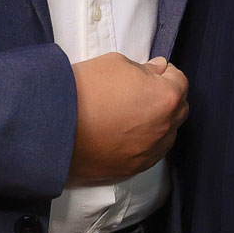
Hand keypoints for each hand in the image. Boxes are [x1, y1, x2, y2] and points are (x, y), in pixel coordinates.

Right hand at [68, 53, 188, 184]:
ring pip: (167, 134)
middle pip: (179, 109)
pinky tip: (122, 133)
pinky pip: (150, 153)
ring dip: (157, 123)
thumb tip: (157, 70)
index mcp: (165, 98)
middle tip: (142, 91)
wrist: (53, 126)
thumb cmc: (83, 90)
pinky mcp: (133, 169)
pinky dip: (143, 143)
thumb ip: (144, 68)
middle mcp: (164, 128)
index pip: (180, 81)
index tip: (150, 73)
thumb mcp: (115, 63)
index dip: (165, 74)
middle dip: (166, 98)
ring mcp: (150, 152)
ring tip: (130, 115)